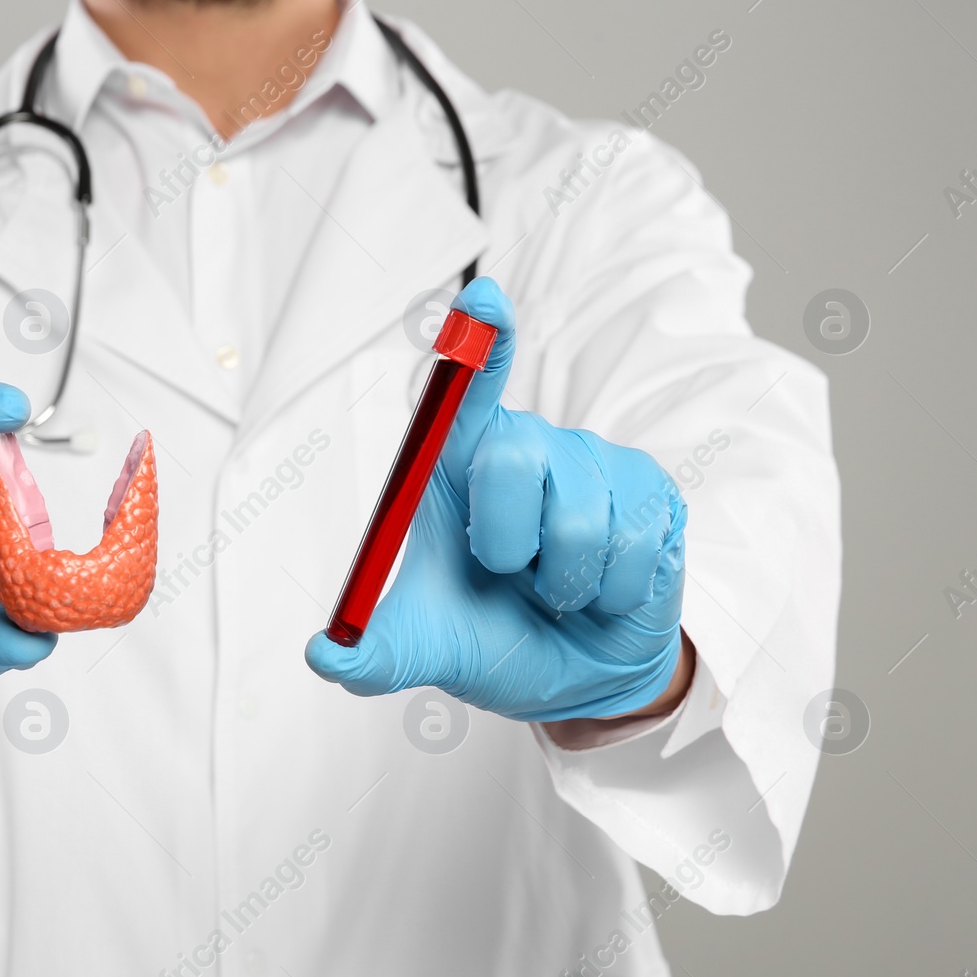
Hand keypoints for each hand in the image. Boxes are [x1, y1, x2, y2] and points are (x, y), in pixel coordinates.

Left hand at [305, 279, 687, 720]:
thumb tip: (324, 656)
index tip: (483, 298)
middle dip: (507, 546)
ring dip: (563, 585)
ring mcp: (594, 465)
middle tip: (510, 577)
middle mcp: (527, 448)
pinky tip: (603, 594)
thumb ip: (372, 653)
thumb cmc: (493, 637)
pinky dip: (611, 595)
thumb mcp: (425, 649)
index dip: (480, 337)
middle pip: (515, 457)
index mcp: (459, 464)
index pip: (467, 386)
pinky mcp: (652, 492)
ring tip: (558, 591)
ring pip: (580, 520)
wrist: (577, 678)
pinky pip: (634, 544)